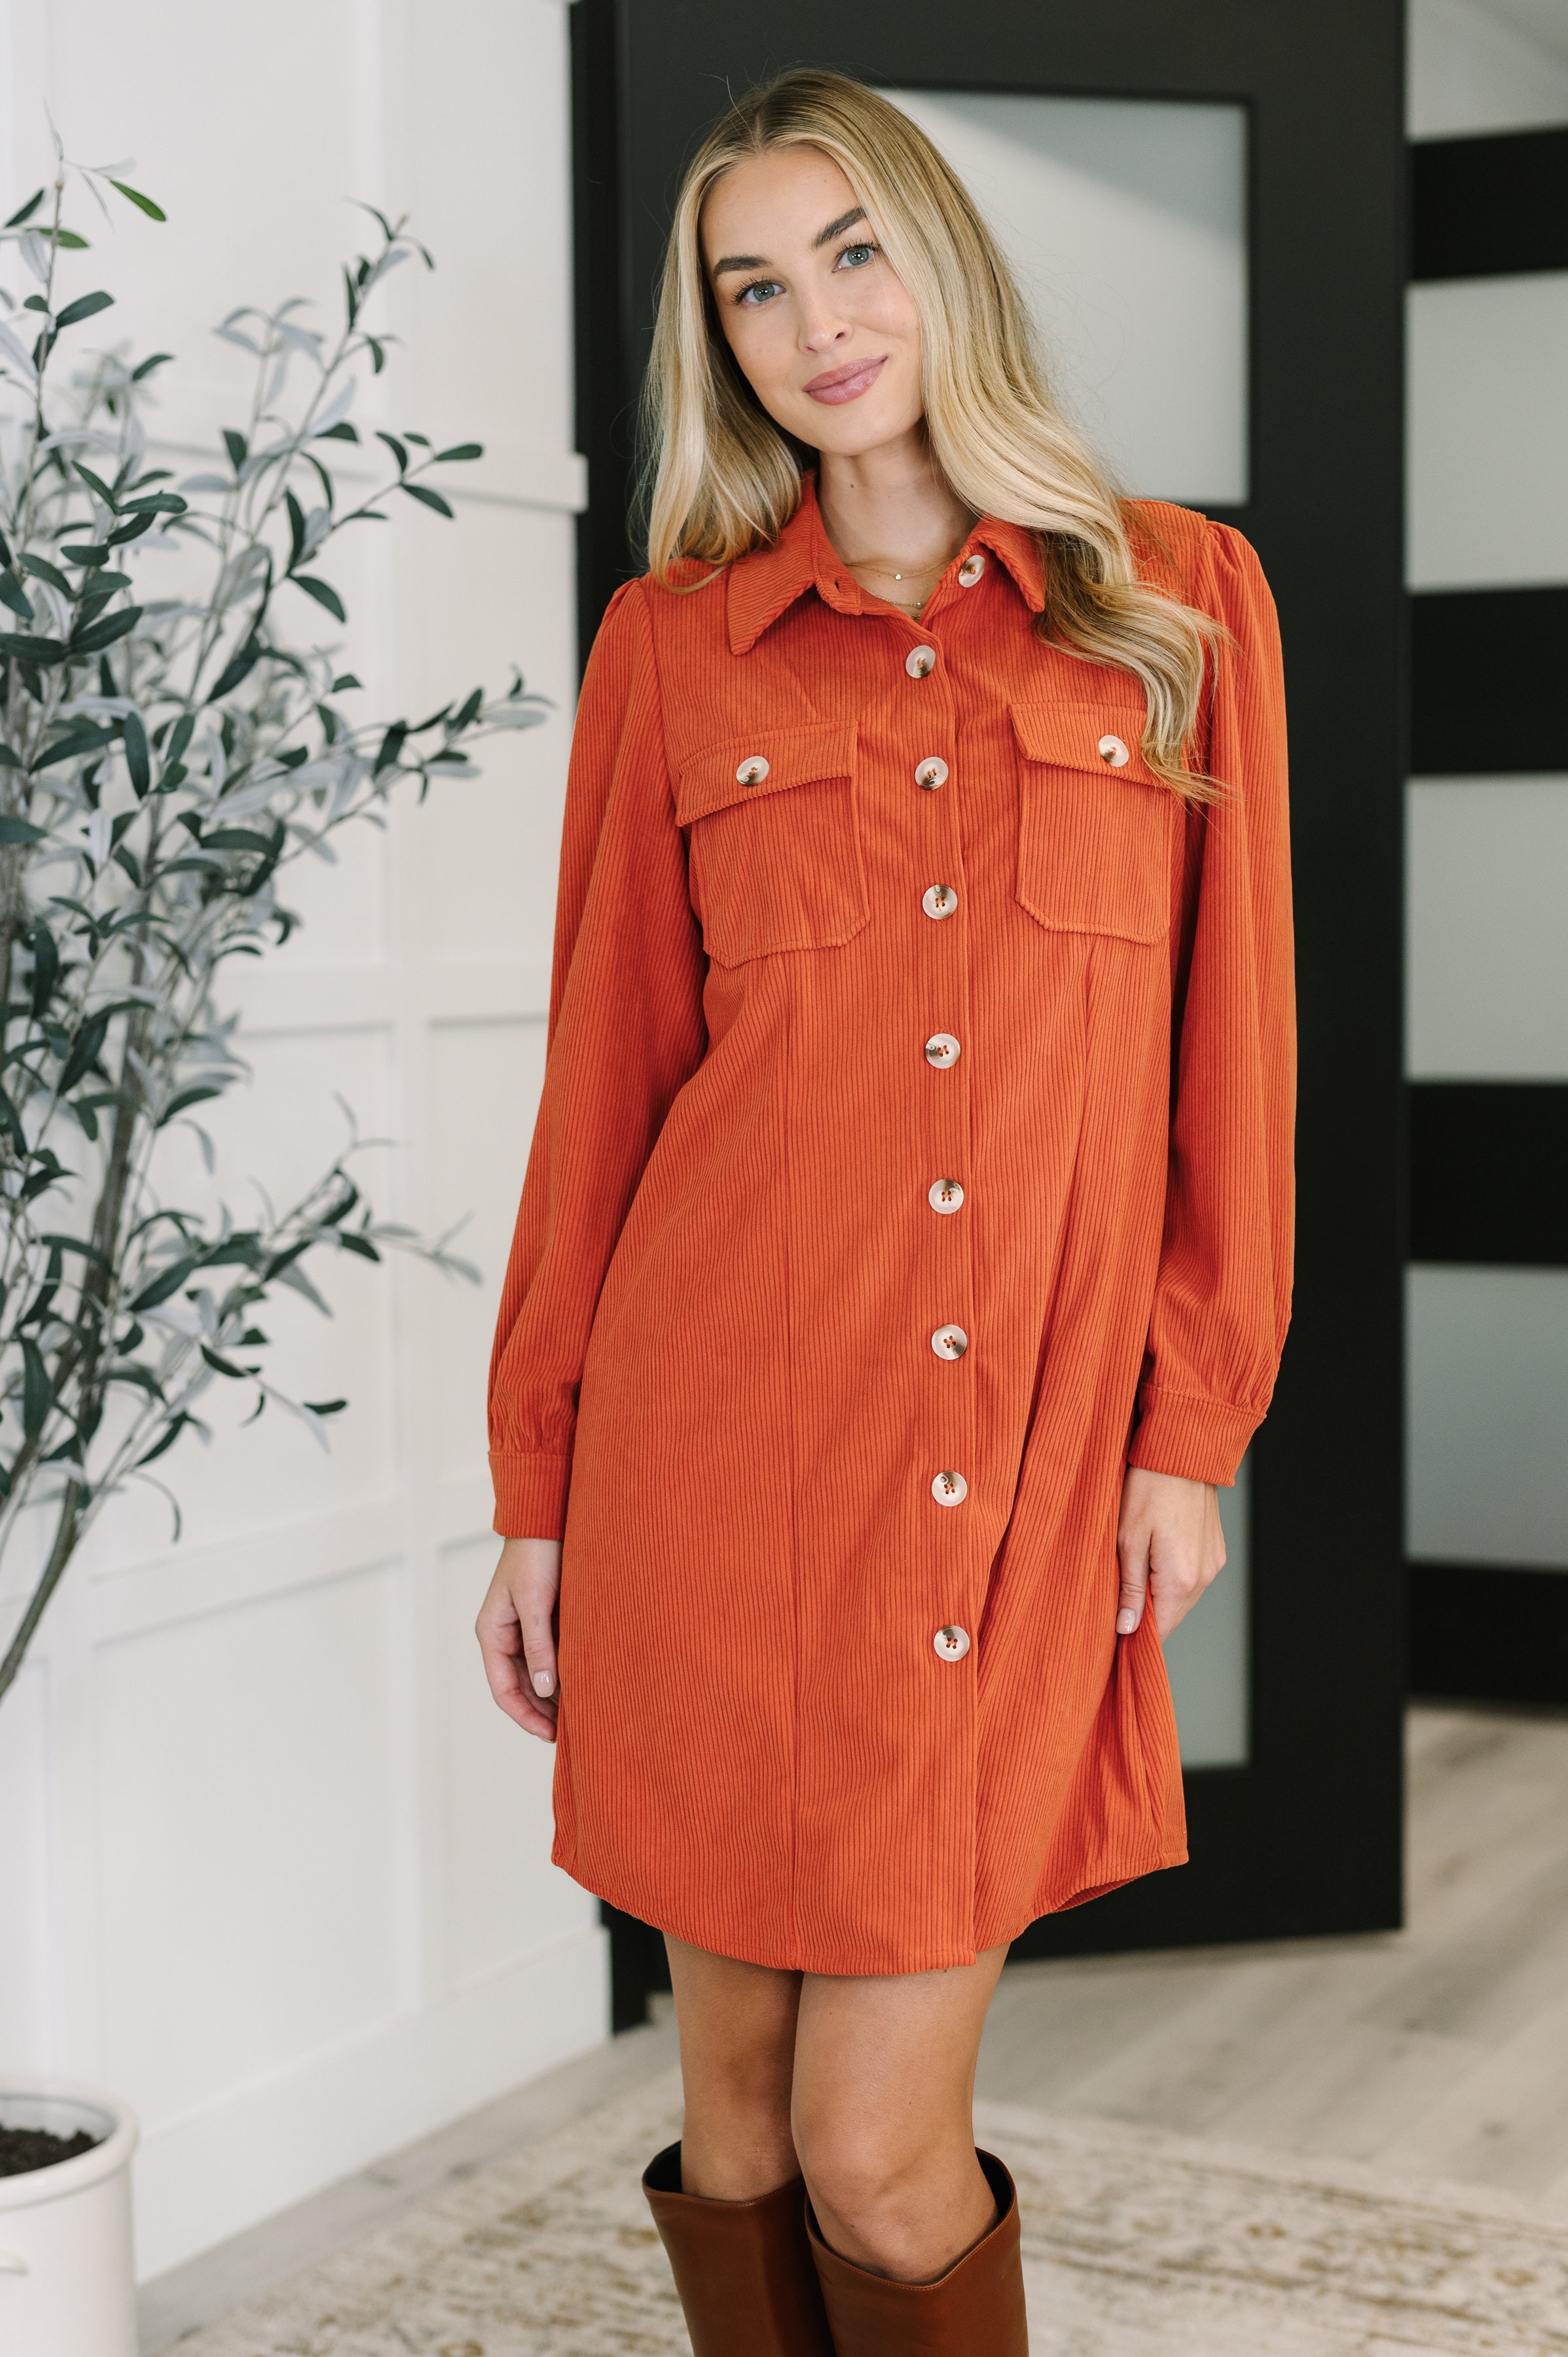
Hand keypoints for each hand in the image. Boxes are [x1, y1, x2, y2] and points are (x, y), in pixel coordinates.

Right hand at [476, 1535, 562, 1741]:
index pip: (504, 1690)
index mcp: (492, 1633)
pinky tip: (585, 1684)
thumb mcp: (534, 1601)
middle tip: (571, 1733)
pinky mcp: (546, 1620)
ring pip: (538, 1674)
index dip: (525, 1716)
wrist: (549, 1519)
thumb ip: (539, 1646)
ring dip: (555, 1694)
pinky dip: (565, 1672)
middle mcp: (506, 1636)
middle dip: (542, 1711)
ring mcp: (526, 1629)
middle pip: (521, 1688)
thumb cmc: (536, 1554)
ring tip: (581, 1713)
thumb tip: (546, 1690)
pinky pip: (552, 1655)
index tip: (550, 1736)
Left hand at [1115, 1467, 1225, 1641]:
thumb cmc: (1149, 1488)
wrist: (1182, 1451)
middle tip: (1116, 1596)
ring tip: (1134, 1568)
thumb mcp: (1128, 1540)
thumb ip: (1131, 1588)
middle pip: (1173, 1615)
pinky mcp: (1217, 1549)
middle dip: (1146, 1613)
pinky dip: (1174, 1574)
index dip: (1137, 1636)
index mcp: (1181, 1579)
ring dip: (1160, 1592)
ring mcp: (1214, 1563)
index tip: (1115, 1634)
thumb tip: (1127, 1628)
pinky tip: (1155, 1553)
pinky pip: (1193, 1576)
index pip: (1161, 1631)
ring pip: (1183, 1596)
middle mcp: (1204, 1576)